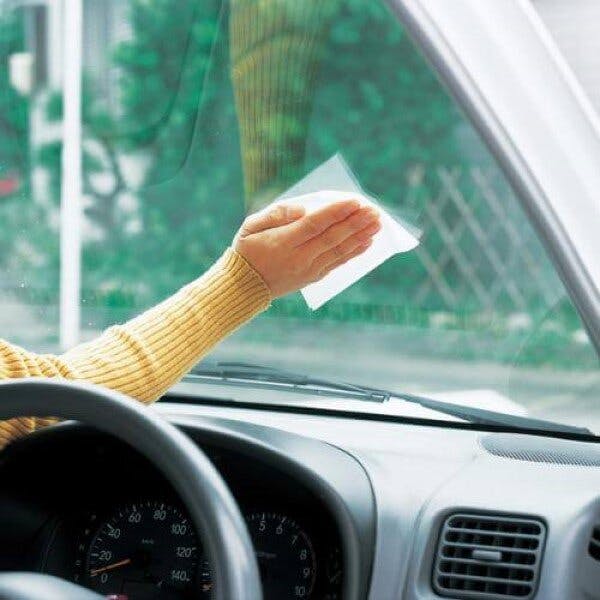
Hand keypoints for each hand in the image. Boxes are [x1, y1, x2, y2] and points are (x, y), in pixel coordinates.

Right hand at [233, 200, 380, 297]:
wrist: (244, 286)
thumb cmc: (247, 250)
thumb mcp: (250, 226)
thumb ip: (276, 214)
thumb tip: (303, 210)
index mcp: (283, 242)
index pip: (315, 225)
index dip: (336, 213)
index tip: (354, 202)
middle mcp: (299, 257)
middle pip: (332, 238)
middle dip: (355, 223)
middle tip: (373, 210)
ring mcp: (308, 269)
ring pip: (339, 251)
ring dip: (360, 236)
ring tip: (377, 224)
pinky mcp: (313, 277)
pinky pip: (337, 263)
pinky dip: (354, 253)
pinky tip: (367, 242)